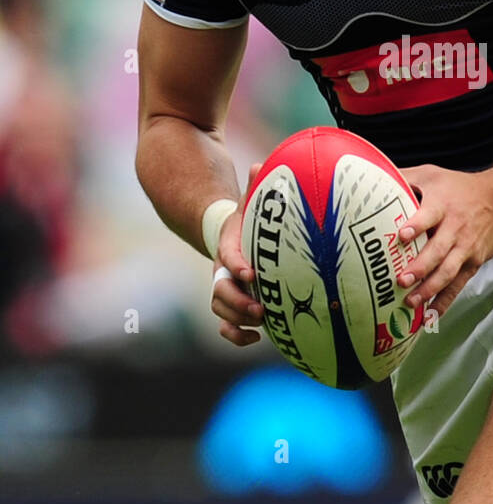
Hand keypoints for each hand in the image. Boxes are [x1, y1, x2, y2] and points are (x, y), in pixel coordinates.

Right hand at [210, 163, 263, 345]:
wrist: (228, 234)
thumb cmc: (246, 219)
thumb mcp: (249, 202)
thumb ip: (254, 188)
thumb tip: (260, 164)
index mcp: (228, 246)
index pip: (228, 257)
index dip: (237, 266)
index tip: (253, 274)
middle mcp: (222, 269)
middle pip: (220, 289)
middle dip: (238, 301)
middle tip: (261, 308)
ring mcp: (224, 288)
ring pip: (220, 308)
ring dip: (238, 318)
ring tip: (261, 322)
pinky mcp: (231, 303)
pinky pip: (225, 324)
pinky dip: (235, 334)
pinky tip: (254, 339)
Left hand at [395, 164, 492, 318]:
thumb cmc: (460, 187)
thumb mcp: (432, 175)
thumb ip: (404, 177)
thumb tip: (372, 176)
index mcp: (442, 205)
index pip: (429, 215)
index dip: (416, 225)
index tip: (402, 235)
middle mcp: (455, 228)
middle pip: (438, 250)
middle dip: (420, 267)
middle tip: (401, 280)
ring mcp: (465, 248)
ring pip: (448, 271)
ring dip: (430, 288)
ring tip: (411, 301)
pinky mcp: (473, 262)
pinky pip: (458, 285)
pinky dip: (445, 301)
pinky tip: (431, 316)